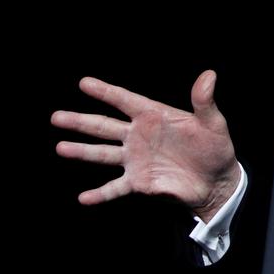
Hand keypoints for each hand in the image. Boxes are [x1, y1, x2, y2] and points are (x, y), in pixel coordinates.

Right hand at [52, 70, 242, 221]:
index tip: (84, 83)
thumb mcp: (213, 124)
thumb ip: (204, 101)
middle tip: (56, 117)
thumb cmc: (215, 148)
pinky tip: (83, 197)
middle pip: (104, 126)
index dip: (105, 91)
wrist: (217, 181)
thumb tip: (209, 75)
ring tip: (60, 147)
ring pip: (103, 154)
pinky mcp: (139, 182)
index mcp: (153, 116)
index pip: (125, 100)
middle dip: (81, 122)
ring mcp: (136, 159)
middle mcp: (139, 136)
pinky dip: (100, 193)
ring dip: (81, 152)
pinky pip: (115, 188)